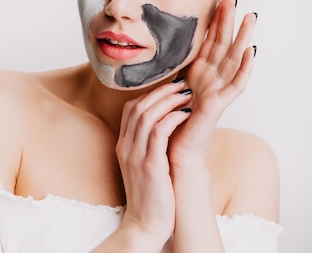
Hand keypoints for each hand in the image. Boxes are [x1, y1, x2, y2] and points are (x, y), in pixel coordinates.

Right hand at [116, 81, 192, 247]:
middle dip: (161, 91)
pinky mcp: (150, 166)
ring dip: (168, 100)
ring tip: (187, 94)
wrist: (145, 227)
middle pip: (138, 107)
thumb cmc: (151, 197)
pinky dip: (171, 118)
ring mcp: (135, 156)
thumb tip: (166, 125)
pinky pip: (158, 133)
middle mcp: (126, 147)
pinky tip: (185, 113)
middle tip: (181, 83)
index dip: (149, 93)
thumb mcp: (144, 166)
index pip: (131, 109)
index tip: (169, 88)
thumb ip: (149, 146)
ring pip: (147, 115)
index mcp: (123, 146)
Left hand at [168, 0, 256, 170]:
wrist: (173, 150)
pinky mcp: (219, 105)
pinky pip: (235, 84)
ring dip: (242, 37)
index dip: (214, 20)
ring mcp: (218, 91)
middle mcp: (212, 79)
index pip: (209, 40)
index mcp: (200, 72)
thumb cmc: (172, 120)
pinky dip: (243, 68)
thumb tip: (165, 46)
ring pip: (233, 58)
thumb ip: (175, 68)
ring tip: (250, 18)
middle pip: (223, 44)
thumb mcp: (171, 85)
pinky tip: (249, 53)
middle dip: (228, 21)